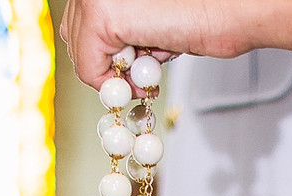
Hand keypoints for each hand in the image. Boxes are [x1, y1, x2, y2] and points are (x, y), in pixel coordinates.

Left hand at [60, 0, 240, 86]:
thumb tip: (102, 59)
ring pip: (79, 52)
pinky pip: (88, 68)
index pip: (80, 21)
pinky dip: (113, 85)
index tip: (127, 69)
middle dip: (103, 63)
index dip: (101, 52)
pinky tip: (144, 75)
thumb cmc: (192, 19)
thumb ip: (119, 33)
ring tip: (146, 70)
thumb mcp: (143, 25)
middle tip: (136, 77)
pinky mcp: (100, 14)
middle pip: (74, 35)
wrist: (217, 16)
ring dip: (111, 73)